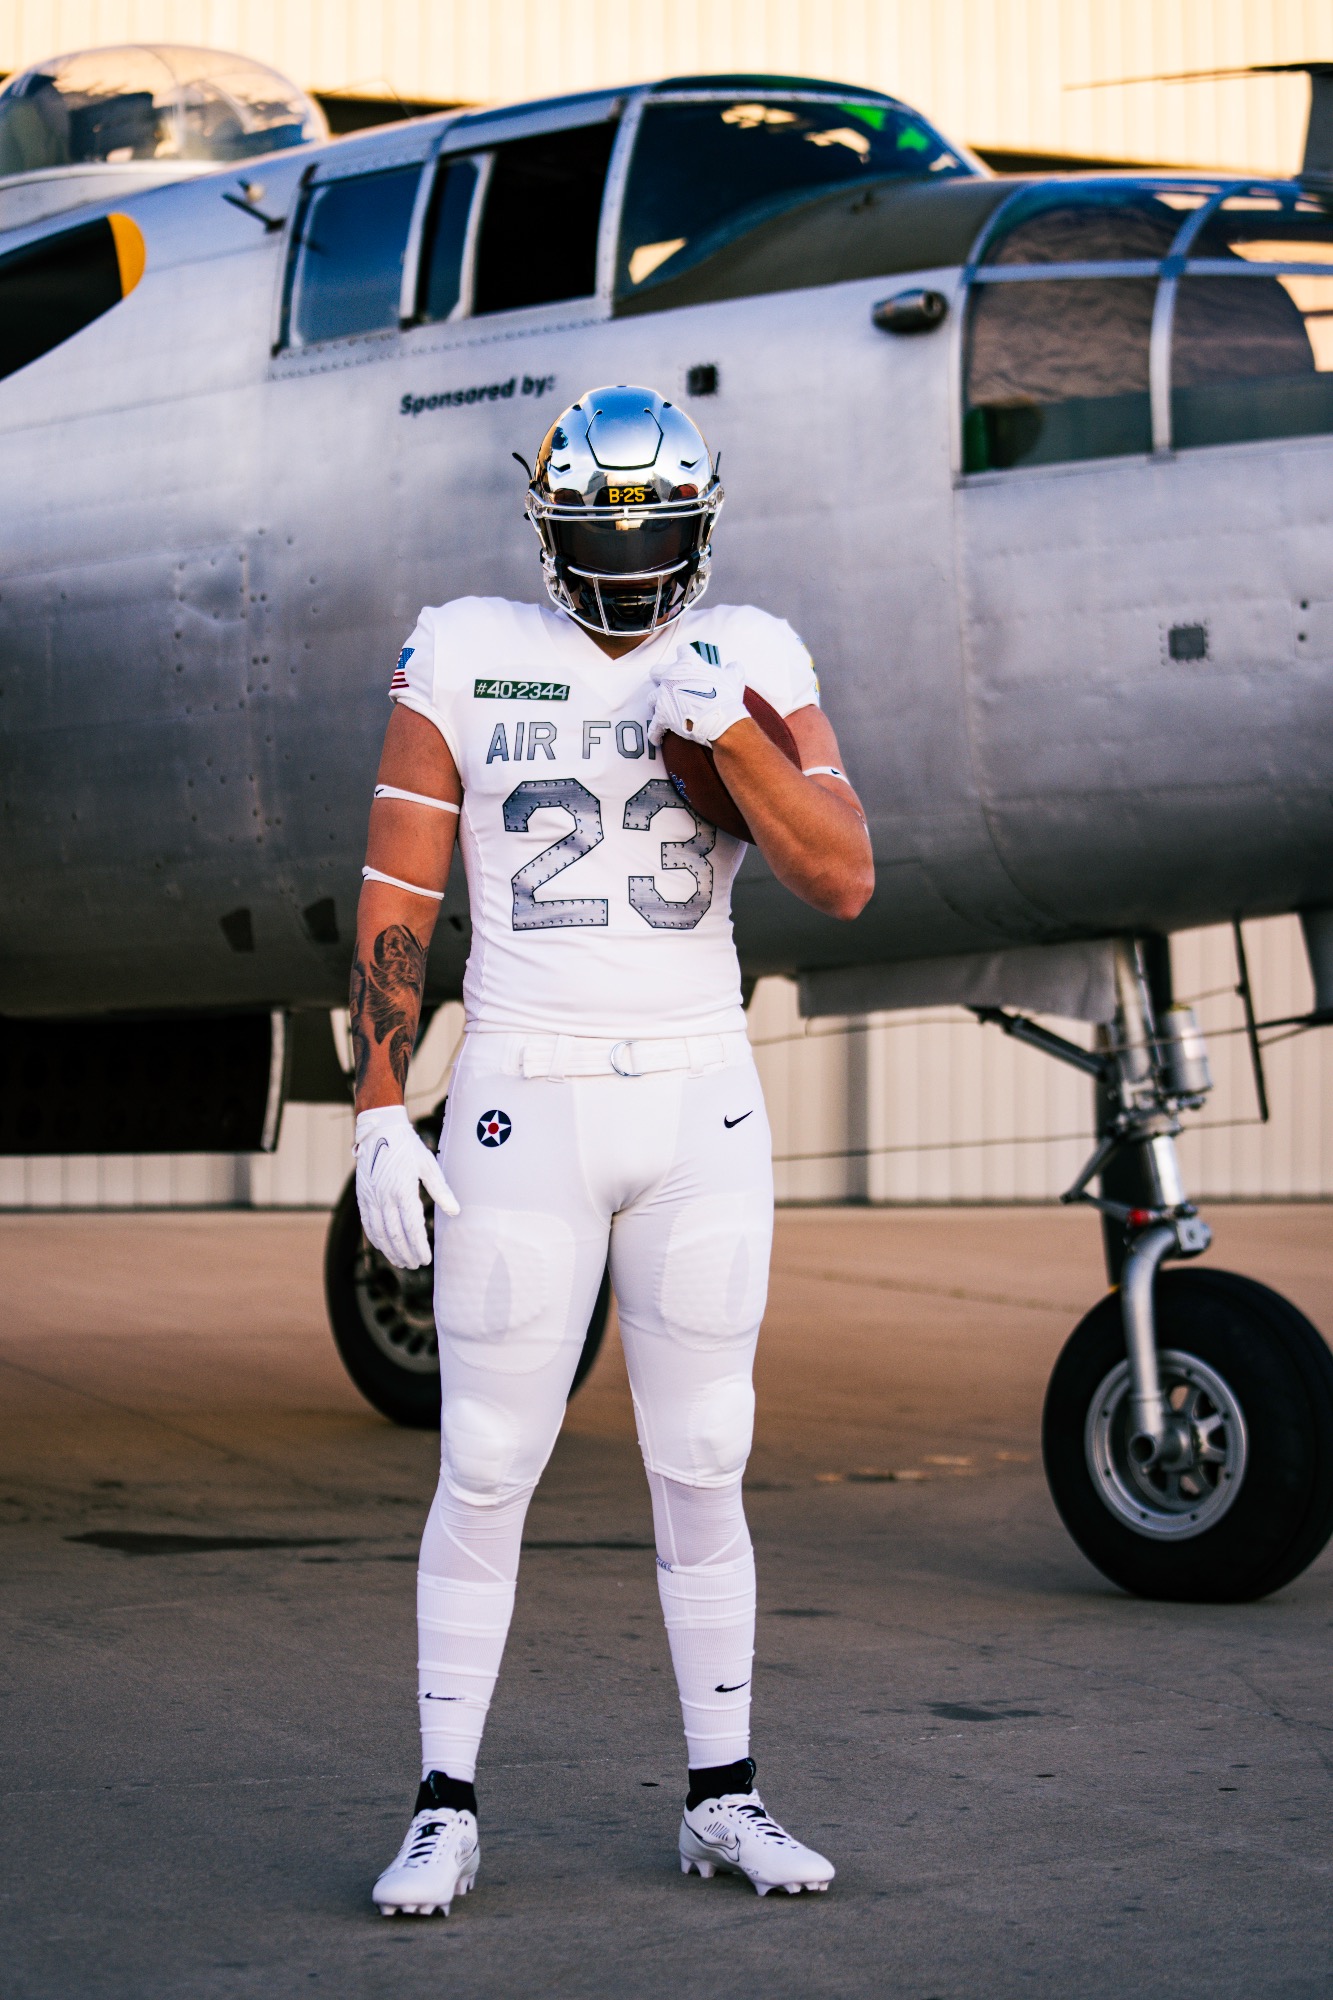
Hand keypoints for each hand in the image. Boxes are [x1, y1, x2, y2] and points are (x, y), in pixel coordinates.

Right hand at [354, 1104, 458, 1268]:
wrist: (379, 1130)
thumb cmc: (408, 1147)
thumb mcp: (428, 1165)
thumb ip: (441, 1190)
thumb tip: (455, 1211)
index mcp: (403, 1190)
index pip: (412, 1228)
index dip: (419, 1246)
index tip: (426, 1259)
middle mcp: (385, 1197)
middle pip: (395, 1235)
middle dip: (406, 1253)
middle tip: (415, 1265)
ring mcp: (371, 1197)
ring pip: (379, 1232)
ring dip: (390, 1250)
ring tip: (401, 1262)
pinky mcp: (362, 1196)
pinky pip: (367, 1223)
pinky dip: (374, 1238)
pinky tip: (382, 1246)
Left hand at [647, 651, 748, 748]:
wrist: (721, 719)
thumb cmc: (727, 697)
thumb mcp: (733, 678)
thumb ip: (732, 669)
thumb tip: (734, 666)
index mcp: (689, 664)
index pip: (683, 651)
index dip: (685, 657)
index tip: (688, 663)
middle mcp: (672, 676)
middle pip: (656, 671)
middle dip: (660, 678)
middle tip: (668, 686)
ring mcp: (664, 696)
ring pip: (650, 698)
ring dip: (656, 705)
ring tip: (662, 712)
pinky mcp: (661, 717)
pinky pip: (653, 727)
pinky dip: (655, 733)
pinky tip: (658, 738)